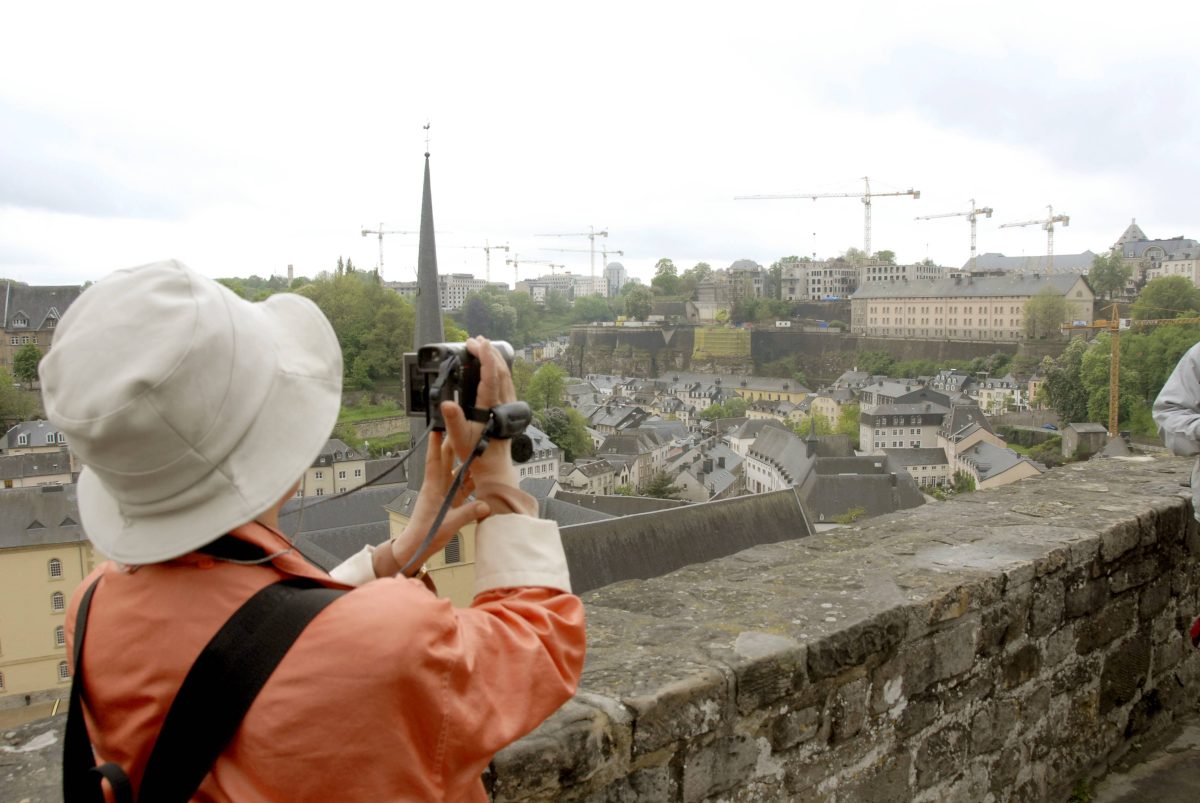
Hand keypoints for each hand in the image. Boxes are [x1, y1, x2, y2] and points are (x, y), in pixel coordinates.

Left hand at [373, 428, 488, 577]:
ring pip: (455, 472)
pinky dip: (470, 480)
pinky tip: (480, 476)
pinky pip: (461, 486)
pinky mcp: (449, 502)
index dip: (436, 443)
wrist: (416, 547)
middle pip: (446, 461)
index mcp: (433, 488)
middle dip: (453, 445)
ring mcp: (443, 493)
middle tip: (463, 429)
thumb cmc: (425, 535)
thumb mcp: (449, 524)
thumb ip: (468, 513)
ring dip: (465, 462)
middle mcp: (437, 487)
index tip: (439, 427)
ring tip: (477, 449)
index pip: (434, 460)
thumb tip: (486, 505)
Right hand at [440, 336, 535, 516]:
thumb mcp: (459, 439)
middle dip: (489, 352)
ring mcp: (506, 406)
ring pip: (506, 376)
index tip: (476, 343)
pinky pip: (506, 384)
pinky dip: (499, 371)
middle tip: (477, 340)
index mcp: (490, 407)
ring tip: (484, 349)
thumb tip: (446, 403)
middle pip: (501, 370)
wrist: (494, 469)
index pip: (490, 375)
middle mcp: (502, 404)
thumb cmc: (477, 455)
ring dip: (495, 360)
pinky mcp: (507, 411)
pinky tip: (492, 371)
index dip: (485, 356)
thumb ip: (453, 420)